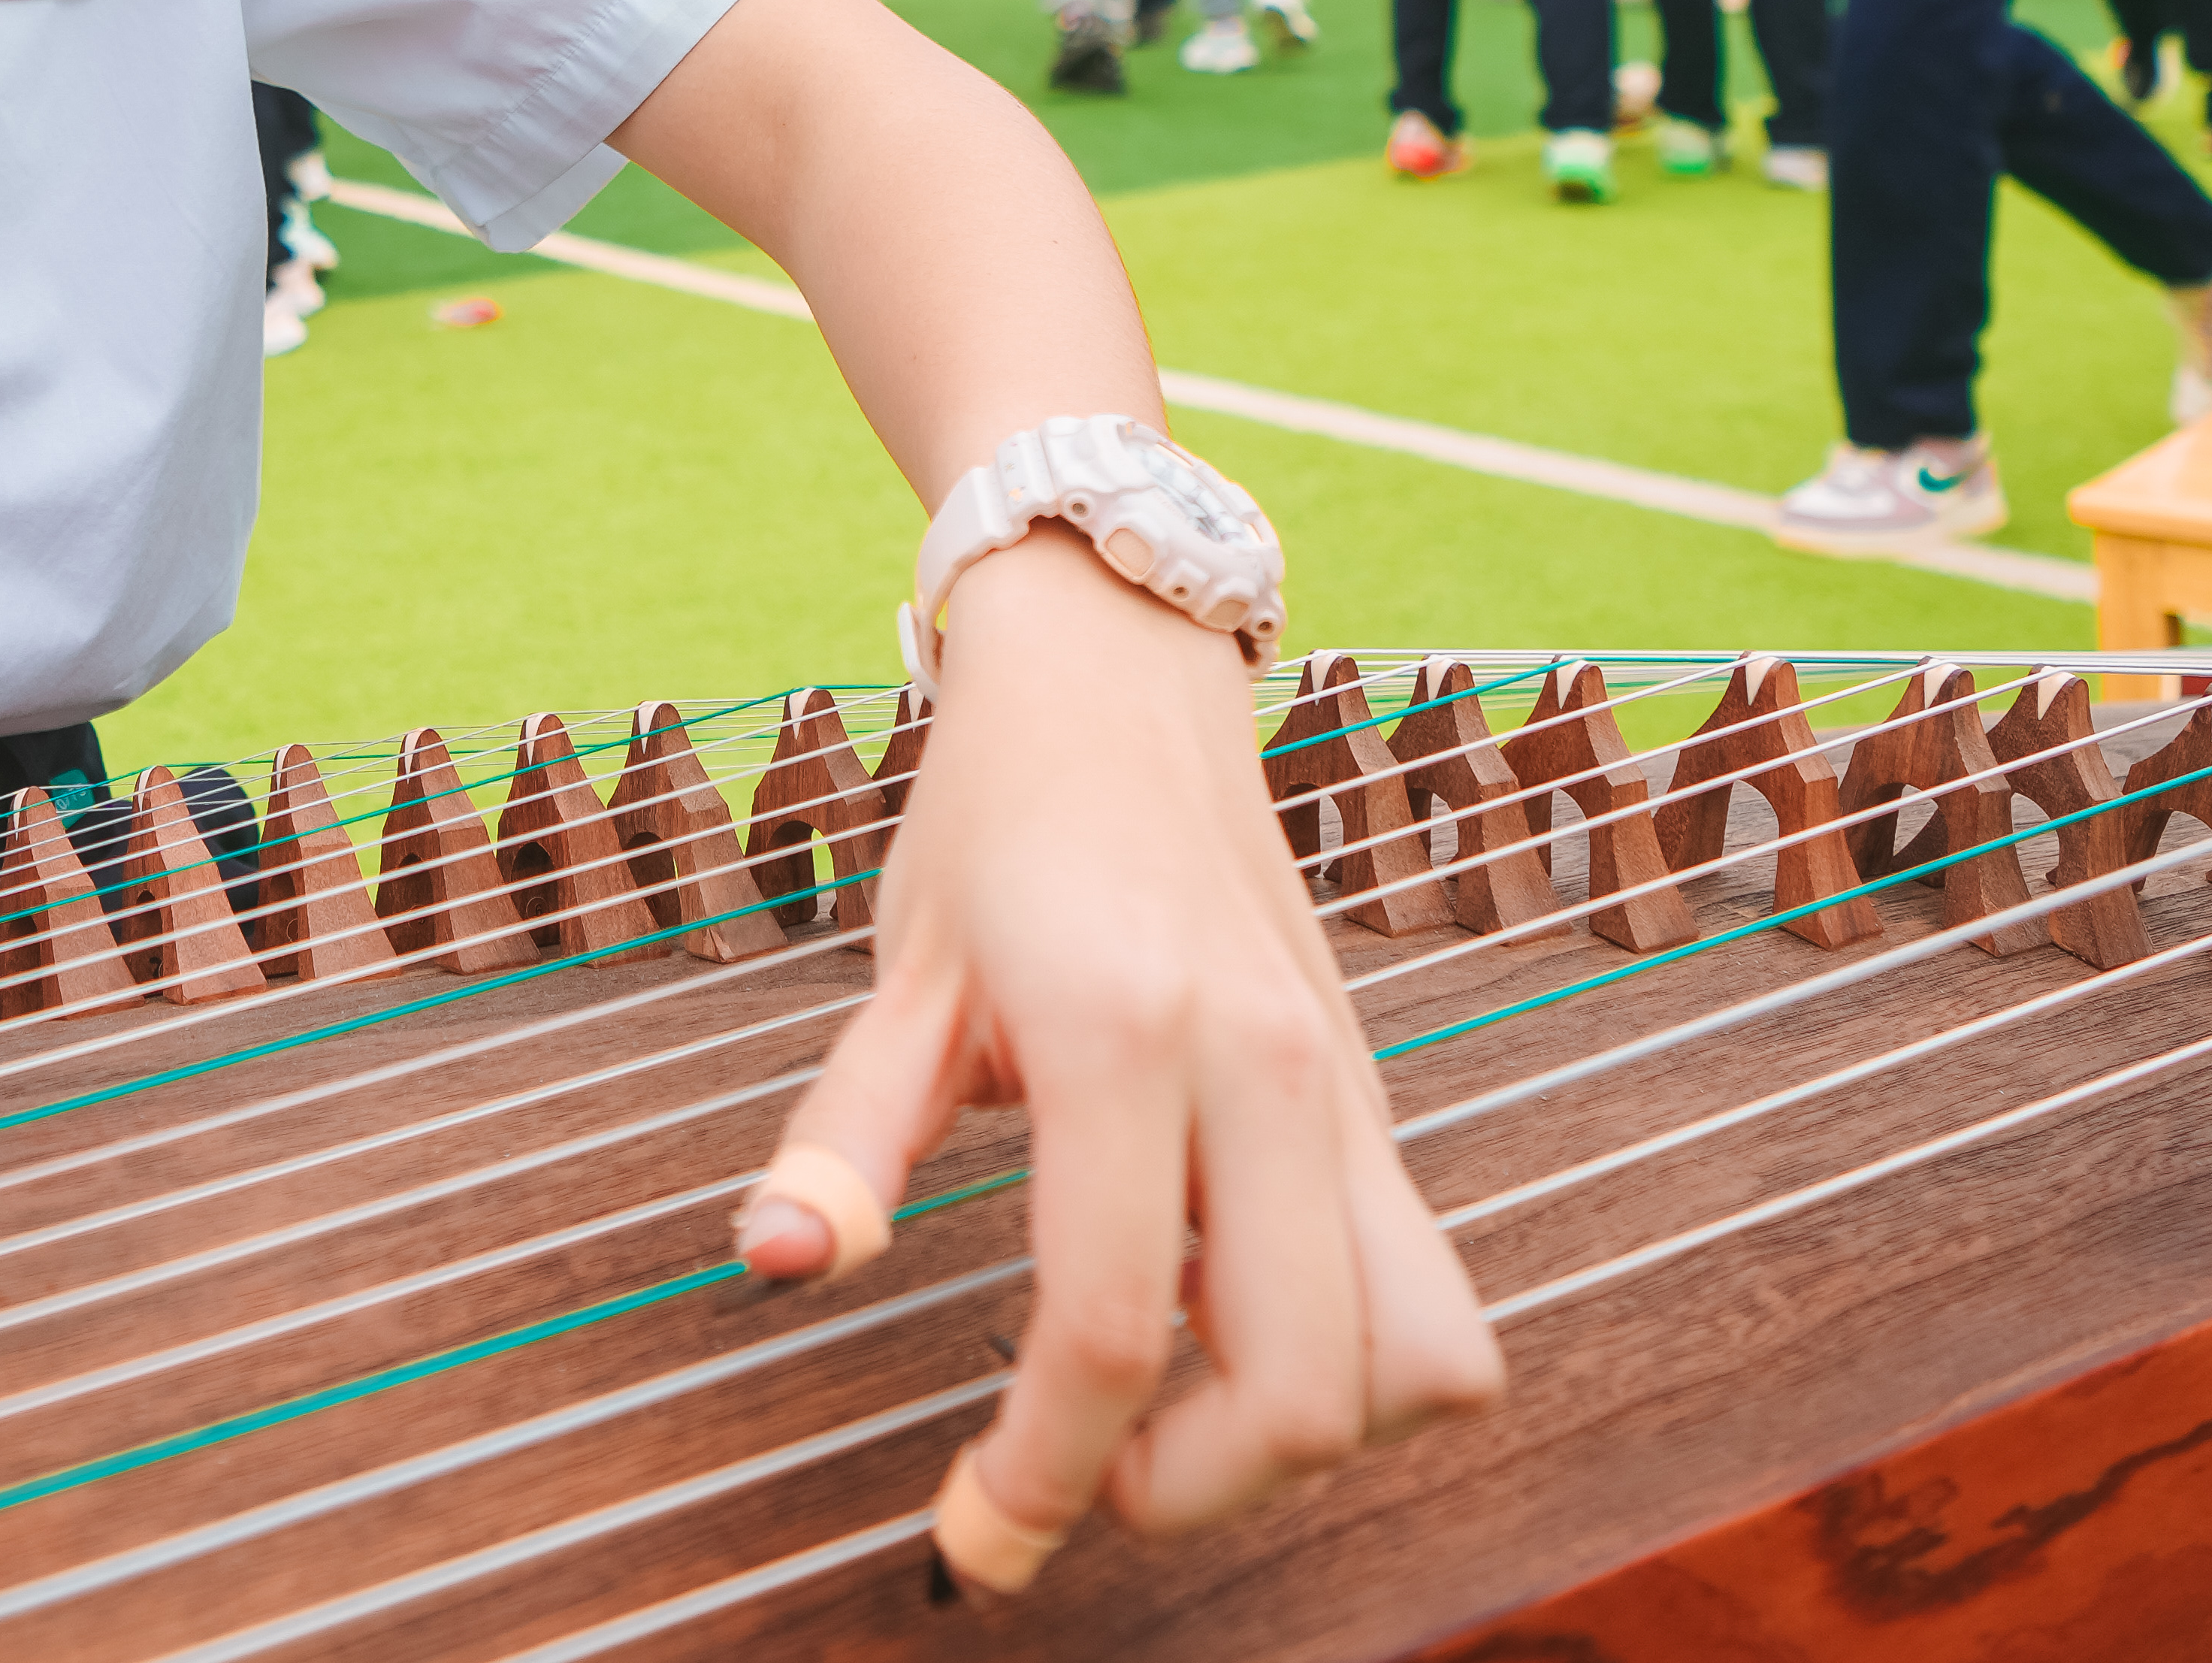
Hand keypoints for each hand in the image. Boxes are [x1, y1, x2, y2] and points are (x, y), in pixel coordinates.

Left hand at [743, 542, 1497, 1580]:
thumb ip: (846, 1131)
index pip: (1108, 1325)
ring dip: (1299, 1434)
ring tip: (1167, 1410)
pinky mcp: (1381, 1109)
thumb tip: (779, 1261)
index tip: (972, 1534)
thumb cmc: (998, 818)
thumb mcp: (900, 973)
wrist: (1122, 677)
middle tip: (1071, 1472)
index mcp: (1126, 1033)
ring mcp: (1349, 1092)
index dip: (1038, 1473)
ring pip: (1421, 1359)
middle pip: (1305, 1387)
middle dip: (1186, 1487)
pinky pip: (1432, 1294)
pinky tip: (1226, 1324)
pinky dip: (1355, 1364)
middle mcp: (1270, 1069)